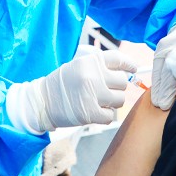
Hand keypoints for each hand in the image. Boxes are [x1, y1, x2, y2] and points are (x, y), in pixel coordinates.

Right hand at [7, 50, 136, 133]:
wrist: (42, 102)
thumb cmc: (62, 84)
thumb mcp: (78, 66)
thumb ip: (99, 66)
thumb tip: (127, 72)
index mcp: (90, 61)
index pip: (118, 59)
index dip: (129, 65)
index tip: (133, 69)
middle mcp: (93, 75)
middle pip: (122, 81)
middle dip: (116, 88)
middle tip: (104, 91)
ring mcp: (93, 94)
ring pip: (120, 99)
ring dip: (112, 103)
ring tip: (98, 101)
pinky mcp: (91, 112)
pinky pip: (111, 116)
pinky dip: (104, 116)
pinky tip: (93, 112)